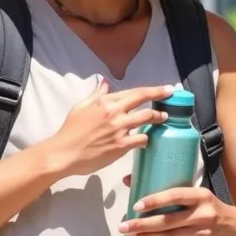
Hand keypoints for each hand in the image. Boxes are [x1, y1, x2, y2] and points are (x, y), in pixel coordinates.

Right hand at [48, 80, 173, 176]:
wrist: (64, 153)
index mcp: (106, 101)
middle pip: (143, 100)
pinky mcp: (121, 146)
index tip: (166, 89)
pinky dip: (147, 138)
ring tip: (164, 118)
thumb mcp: (81, 107)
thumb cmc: (70, 130)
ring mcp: (119, 129)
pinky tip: (148, 139)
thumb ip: (96, 94)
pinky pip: (142, 139)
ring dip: (158, 117)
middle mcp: (114, 112)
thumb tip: (105, 82)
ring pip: (147, 118)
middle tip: (171, 96)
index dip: (153, 90)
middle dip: (161, 97)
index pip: (135, 92)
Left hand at [118, 175, 235, 235]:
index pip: (176, 196)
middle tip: (123, 226)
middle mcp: (202, 215)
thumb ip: (170, 192)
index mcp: (201, 196)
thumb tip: (129, 180)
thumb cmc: (210, 207)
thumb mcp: (198, 195)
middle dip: (143, 224)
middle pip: (168, 221)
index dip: (156, 200)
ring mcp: (200, 234)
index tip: (137, 205)